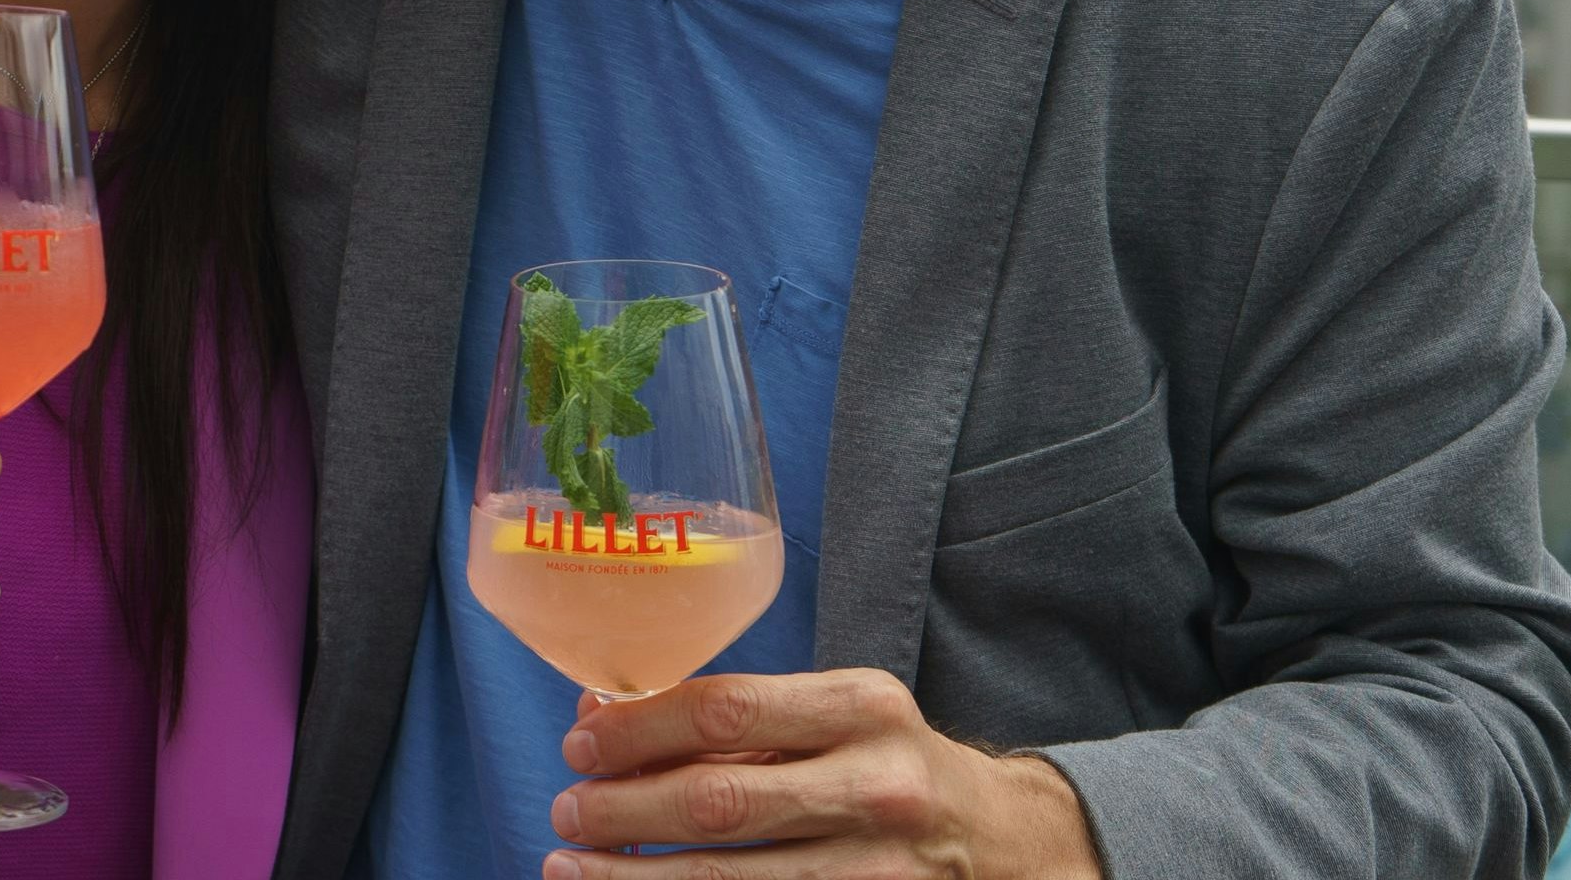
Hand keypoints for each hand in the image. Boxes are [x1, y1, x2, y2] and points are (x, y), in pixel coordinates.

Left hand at [545, 670, 1097, 879]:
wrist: (1005, 841)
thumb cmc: (888, 764)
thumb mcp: (831, 716)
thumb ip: (731, 718)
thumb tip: (601, 715)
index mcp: (863, 707)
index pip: (726, 708)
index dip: (638, 730)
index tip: (579, 745)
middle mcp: (878, 785)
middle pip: (720, 801)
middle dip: (624, 810)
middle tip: (565, 811)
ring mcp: (879, 868)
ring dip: (635, 876)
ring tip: (569, 866)